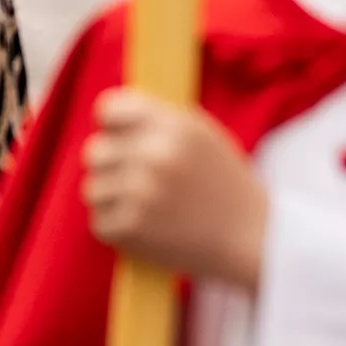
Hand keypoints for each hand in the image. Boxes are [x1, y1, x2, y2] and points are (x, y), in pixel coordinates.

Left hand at [82, 89, 266, 289]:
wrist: (252, 237)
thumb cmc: (225, 184)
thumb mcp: (205, 138)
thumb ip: (161, 122)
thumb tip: (110, 115)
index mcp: (176, 126)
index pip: (110, 109)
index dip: (112, 124)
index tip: (120, 136)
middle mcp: (156, 155)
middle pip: (95, 151)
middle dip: (112, 165)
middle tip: (138, 179)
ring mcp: (141, 193)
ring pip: (93, 188)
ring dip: (113, 198)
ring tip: (146, 205)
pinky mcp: (130, 228)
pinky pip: (100, 221)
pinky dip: (119, 227)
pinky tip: (148, 226)